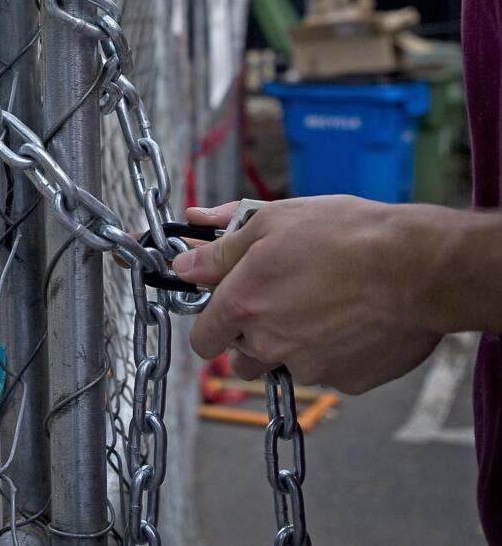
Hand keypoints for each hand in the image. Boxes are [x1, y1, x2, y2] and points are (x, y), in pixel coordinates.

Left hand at [173, 196, 440, 394]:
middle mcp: (270, 344)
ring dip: (293, 345)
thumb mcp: (271, 221)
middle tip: (282, 298)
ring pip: (286, 365)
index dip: (211, 321)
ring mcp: (311, 367)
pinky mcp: (349, 381)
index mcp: (243, 305)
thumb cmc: (345, 235)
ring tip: (323, 306)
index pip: (201, 338)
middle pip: (242, 356)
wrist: (419, 266)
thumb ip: (220, 247)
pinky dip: (336, 351)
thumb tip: (182, 260)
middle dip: (253, 333)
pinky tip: (354, 320)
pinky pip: (330, 371)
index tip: (226, 305)